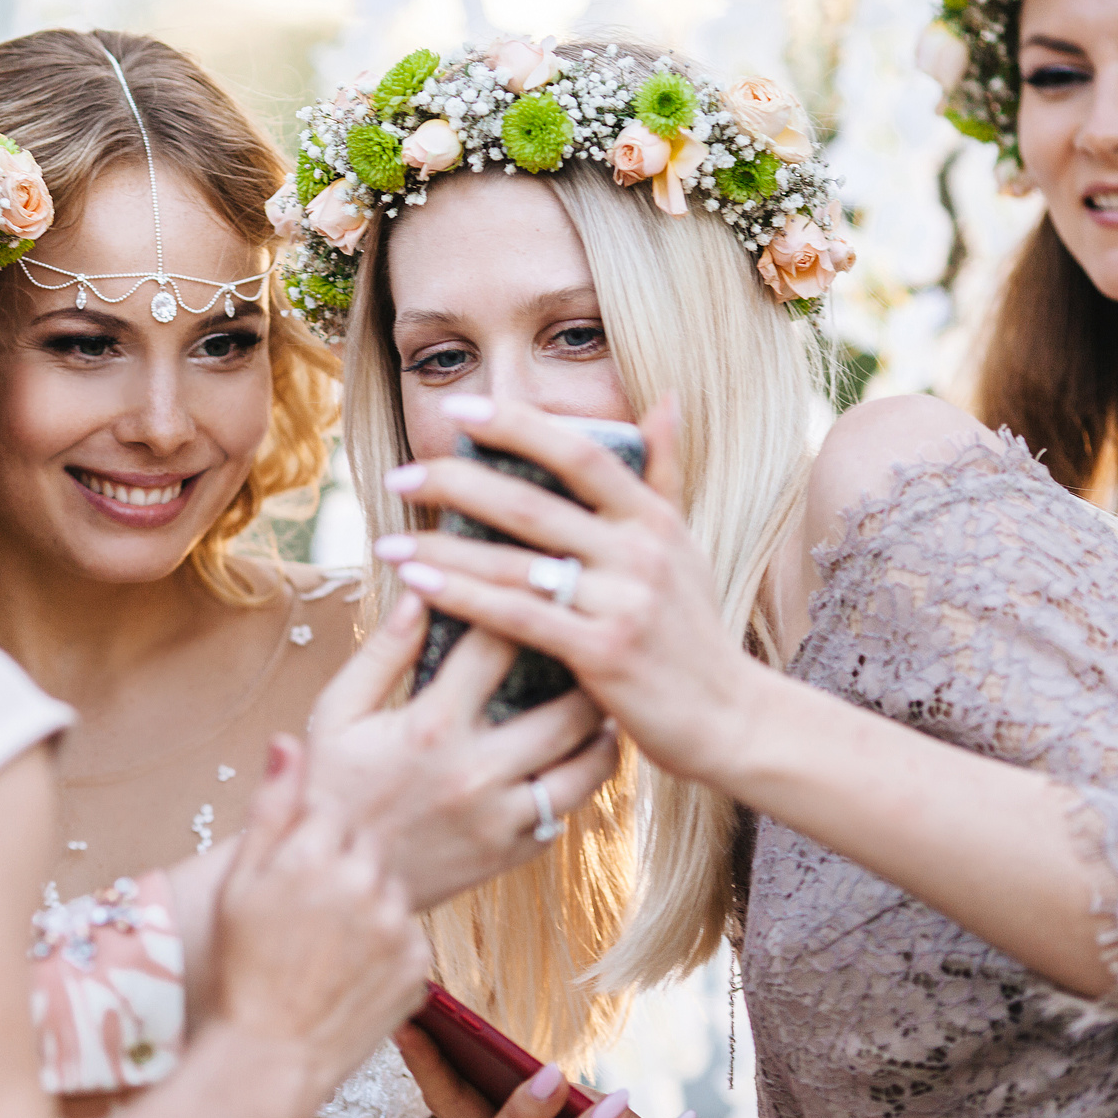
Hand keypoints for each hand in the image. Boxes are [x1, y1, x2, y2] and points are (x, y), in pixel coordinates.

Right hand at [214, 736, 431, 1103]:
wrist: (270, 1057)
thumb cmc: (244, 970)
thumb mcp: (239, 884)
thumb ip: (271, 807)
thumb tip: (287, 740)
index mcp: (313, 852)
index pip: (331, 813)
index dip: (309, 844)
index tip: (295, 876)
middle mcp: (363, 880)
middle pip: (366, 846)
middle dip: (343, 868)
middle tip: (311, 915)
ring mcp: (397, 923)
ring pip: (389, 888)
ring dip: (367, 905)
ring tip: (329, 948)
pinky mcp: (420, 962)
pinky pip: (407, 933)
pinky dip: (385, 945)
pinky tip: (350, 970)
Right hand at [303, 587, 623, 910]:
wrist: (327, 883)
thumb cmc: (328, 788)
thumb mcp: (337, 713)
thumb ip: (383, 653)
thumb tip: (419, 592)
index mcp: (432, 725)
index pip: (498, 645)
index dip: (520, 609)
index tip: (534, 591)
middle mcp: (476, 770)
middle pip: (570, 709)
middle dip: (587, 674)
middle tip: (592, 652)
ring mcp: (498, 818)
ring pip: (587, 768)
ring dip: (601, 733)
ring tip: (599, 709)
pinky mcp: (507, 855)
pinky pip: (565, 814)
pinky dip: (574, 785)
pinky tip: (568, 762)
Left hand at [375, 396, 758, 784]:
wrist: (730, 717)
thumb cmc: (693, 630)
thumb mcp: (685, 544)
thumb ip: (663, 474)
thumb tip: (663, 400)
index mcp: (652, 519)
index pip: (580, 453)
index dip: (518, 424)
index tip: (460, 408)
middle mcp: (640, 552)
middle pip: (533, 503)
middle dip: (458, 483)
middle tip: (400, 475)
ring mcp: (622, 603)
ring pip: (516, 563)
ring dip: (443, 548)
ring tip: (387, 539)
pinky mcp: (603, 654)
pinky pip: (517, 617)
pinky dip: (462, 597)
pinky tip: (418, 584)